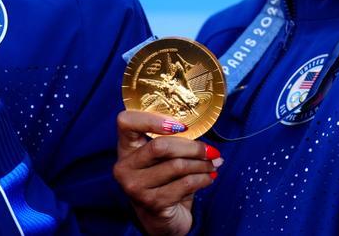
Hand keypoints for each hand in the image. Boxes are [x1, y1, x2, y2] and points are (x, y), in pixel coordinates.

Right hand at [114, 111, 221, 235]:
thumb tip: (203, 131)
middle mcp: (124, 167)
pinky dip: (203, 179)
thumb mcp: (164, 159)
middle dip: (193, 147)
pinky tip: (209, 178)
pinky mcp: (151, 203)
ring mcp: (135, 187)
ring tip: (214, 164)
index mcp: (126, 149)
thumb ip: (175, 141)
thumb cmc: (165, 182)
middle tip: (212, 151)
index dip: (152, 119)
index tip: (181, 125)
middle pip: (160, 146)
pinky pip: (185, 184)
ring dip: (202, 164)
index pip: (126, 122)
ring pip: (177, 166)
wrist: (162, 218)